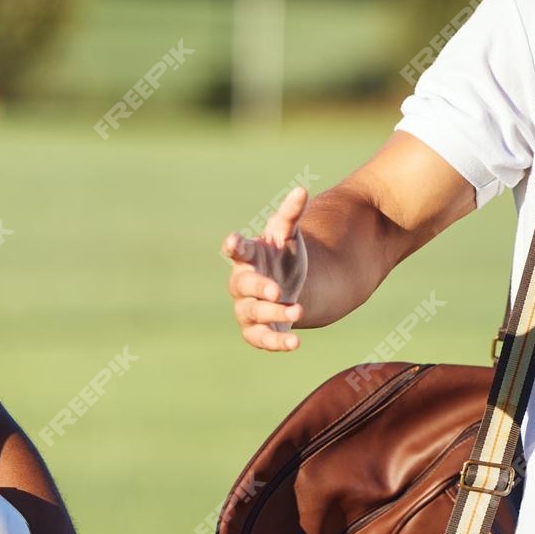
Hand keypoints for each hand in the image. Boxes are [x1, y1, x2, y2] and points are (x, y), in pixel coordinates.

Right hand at [223, 185, 308, 351]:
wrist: (289, 289)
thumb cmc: (282, 257)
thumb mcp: (288, 235)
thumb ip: (291, 214)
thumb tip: (302, 189)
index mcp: (248, 257)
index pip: (236, 250)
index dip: (233, 245)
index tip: (232, 242)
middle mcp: (242, 283)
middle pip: (243, 286)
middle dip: (259, 288)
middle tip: (277, 290)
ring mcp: (247, 308)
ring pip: (252, 313)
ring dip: (273, 313)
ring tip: (297, 309)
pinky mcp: (256, 331)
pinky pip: (260, 339)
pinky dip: (276, 342)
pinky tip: (295, 344)